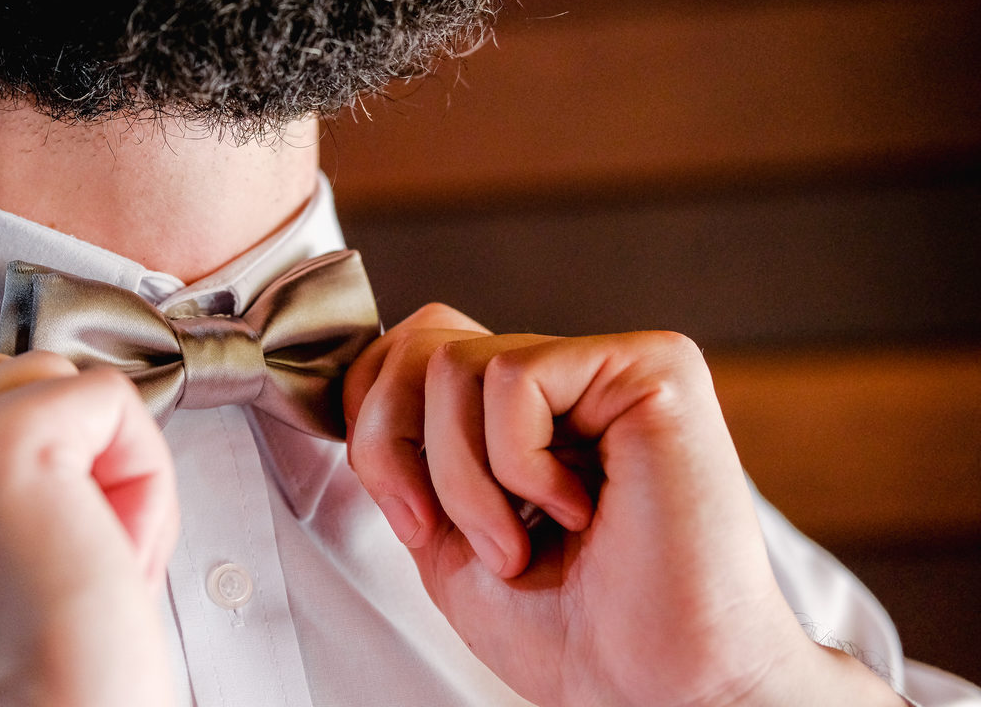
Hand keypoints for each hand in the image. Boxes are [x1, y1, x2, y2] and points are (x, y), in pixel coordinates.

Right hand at [0, 337, 177, 706]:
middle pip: (15, 374)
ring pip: (62, 381)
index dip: (28, 420)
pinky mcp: (1, 447)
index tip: (62, 503)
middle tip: (87, 544)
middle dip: (76, 448)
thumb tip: (59, 433)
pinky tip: (123, 549)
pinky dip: (146, 469)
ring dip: (115, 461)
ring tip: (106, 551)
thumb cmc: (39, 684)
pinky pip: (111, 398)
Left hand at [345, 312, 904, 706]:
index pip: (417, 347)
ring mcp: (615, 366)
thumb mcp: (443, 529)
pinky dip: (514, 464)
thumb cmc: (564, 632)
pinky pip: (515, 377)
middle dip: (395, 450)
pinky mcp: (653, 368)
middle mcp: (574, 376)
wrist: (652, 694)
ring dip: (461, 479)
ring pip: (457, 365)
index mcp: (532, 411)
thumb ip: (407, 447)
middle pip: (425, 343)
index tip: (409, 516)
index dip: (375, 420)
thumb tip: (363, 380)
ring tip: (517, 546)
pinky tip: (578, 512)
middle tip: (439, 532)